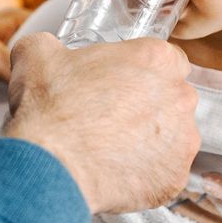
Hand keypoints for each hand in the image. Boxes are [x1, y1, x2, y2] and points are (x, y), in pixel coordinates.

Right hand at [3, 32, 199, 214]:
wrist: (50, 165)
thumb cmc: (49, 105)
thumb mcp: (38, 52)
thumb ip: (52, 43)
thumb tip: (48, 50)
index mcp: (156, 58)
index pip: (166, 58)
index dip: (142, 70)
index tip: (121, 82)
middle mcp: (180, 97)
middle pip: (172, 96)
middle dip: (148, 104)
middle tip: (112, 114)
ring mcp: (183, 141)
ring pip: (172, 136)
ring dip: (149, 139)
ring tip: (110, 146)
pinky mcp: (175, 178)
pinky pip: (164, 171)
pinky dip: (145, 172)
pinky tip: (115, 170)